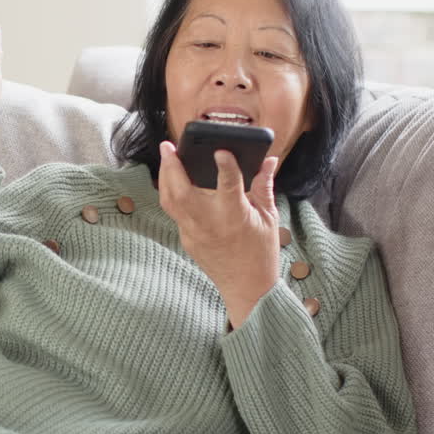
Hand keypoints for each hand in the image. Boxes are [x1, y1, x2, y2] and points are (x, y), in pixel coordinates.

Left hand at [158, 142, 280, 328]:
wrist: (247, 288)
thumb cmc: (261, 252)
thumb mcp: (269, 218)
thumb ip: (264, 186)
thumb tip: (268, 161)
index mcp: (235, 216)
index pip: (228, 186)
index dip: (226, 166)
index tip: (220, 149)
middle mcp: (211, 223)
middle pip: (182, 191)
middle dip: (172, 166)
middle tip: (169, 145)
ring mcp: (195, 232)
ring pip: (170, 201)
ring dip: (165, 177)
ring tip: (167, 158)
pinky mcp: (186, 239)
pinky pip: (175, 213)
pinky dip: (172, 194)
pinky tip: (174, 181)